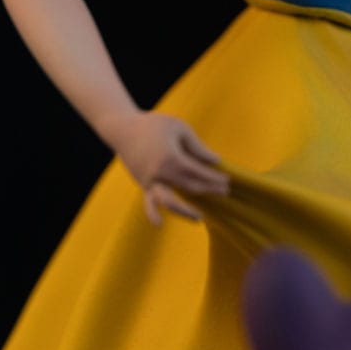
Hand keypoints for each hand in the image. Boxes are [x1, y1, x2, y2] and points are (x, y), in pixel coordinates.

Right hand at [104, 109, 229, 223]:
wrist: (123, 128)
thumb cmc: (154, 124)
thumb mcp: (179, 128)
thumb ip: (197, 147)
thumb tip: (215, 161)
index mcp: (172, 157)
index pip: (198, 172)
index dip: (214, 177)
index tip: (227, 180)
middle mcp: (161, 173)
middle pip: (189, 186)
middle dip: (209, 190)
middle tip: (225, 192)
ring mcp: (150, 181)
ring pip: (170, 201)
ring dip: (185, 211)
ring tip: (199, 219)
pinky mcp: (143, 184)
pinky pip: (147, 202)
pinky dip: (152, 214)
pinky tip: (159, 224)